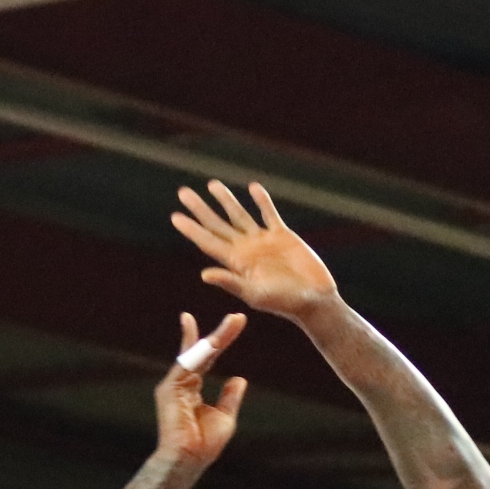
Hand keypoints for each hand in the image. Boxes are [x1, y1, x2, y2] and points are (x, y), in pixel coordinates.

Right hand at [154, 312, 246, 466]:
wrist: (187, 460)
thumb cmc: (203, 444)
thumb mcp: (225, 416)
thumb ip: (230, 397)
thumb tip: (239, 378)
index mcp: (192, 388)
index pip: (206, 359)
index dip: (220, 341)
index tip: (234, 323)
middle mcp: (181, 382)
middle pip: (203, 352)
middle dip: (221, 334)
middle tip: (238, 317)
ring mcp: (174, 385)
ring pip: (197, 354)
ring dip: (216, 338)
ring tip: (235, 323)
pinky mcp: (170, 389)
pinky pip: (187, 365)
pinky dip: (198, 351)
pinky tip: (215, 340)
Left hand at [170, 180, 339, 320]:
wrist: (313, 300)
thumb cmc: (284, 303)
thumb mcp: (255, 294)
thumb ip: (231, 282)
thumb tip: (204, 274)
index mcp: (237, 263)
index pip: (208, 242)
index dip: (191, 229)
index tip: (175, 216)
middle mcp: (246, 249)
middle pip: (218, 224)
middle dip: (201, 208)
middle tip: (183, 192)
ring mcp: (264, 241)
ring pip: (240, 215)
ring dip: (226, 200)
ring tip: (212, 185)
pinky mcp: (283, 236)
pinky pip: (269, 214)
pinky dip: (262, 201)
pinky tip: (253, 187)